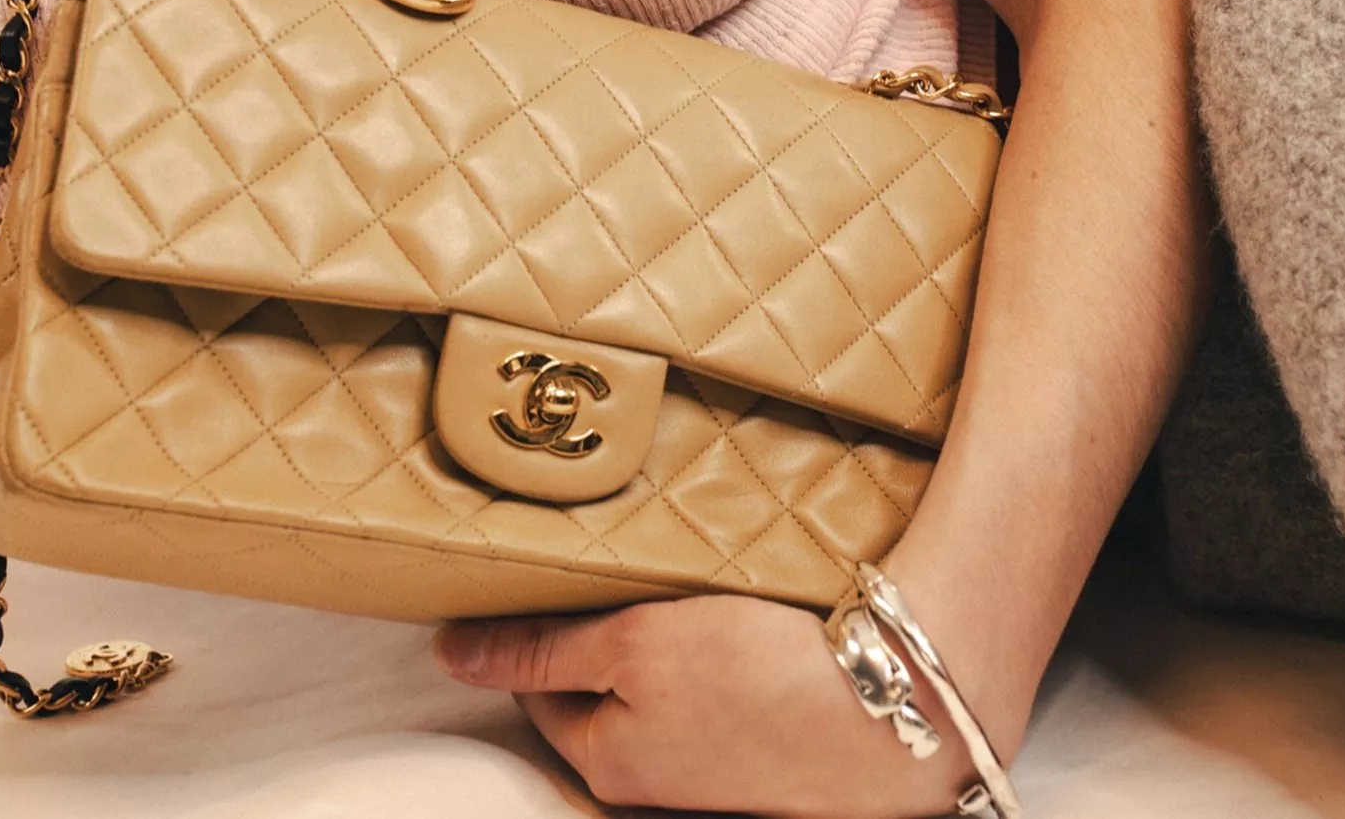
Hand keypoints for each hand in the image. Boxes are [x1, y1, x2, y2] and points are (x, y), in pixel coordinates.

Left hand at [432, 594, 989, 817]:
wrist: (894, 709)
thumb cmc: (759, 677)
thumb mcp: (633, 647)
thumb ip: (541, 648)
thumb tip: (449, 654)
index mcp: (603, 760)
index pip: (537, 681)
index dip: (540, 619)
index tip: (549, 568)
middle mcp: (651, 777)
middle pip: (599, 688)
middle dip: (603, 630)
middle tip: (621, 567)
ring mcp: (709, 767)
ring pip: (660, 687)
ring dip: (665, 637)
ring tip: (687, 587)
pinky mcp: (763, 746)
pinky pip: (715, 688)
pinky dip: (716, 648)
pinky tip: (739, 614)